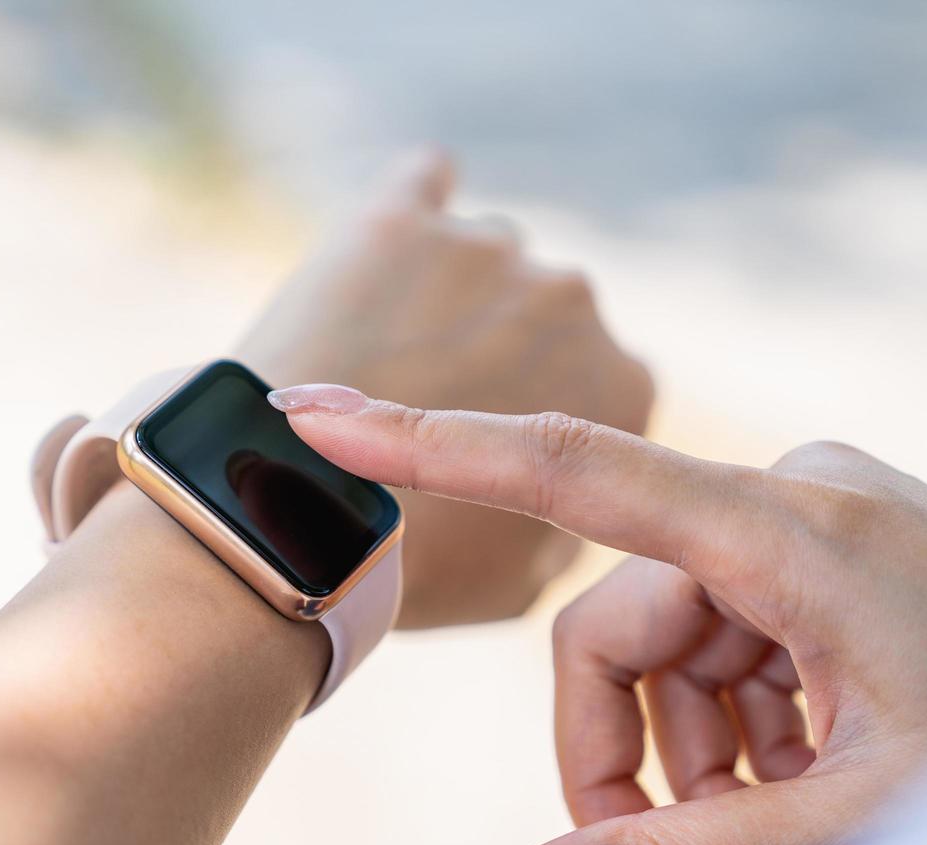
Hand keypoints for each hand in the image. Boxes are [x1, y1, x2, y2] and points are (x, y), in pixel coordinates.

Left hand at [237, 148, 651, 626]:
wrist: (302, 528)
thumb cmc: (419, 569)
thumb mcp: (525, 582)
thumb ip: (565, 521)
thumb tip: (558, 503)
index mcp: (624, 384)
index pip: (592, 379)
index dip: (536, 406)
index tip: (483, 436)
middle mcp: (572, 298)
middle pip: (533, 310)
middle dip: (491, 344)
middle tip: (420, 402)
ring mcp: (486, 249)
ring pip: (472, 259)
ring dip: (440, 294)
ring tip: (373, 358)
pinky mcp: (400, 220)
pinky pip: (421, 181)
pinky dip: (413, 204)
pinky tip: (390, 236)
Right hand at [265, 389, 926, 844]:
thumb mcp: (845, 830)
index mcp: (797, 530)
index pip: (574, 470)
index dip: (431, 447)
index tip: (317, 414)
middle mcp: (793, 494)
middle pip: (618, 625)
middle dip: (623, 751)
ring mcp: (813, 515)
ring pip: (669, 638)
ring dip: (690, 744)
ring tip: (778, 813)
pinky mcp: (828, 544)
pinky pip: (725, 630)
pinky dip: (734, 716)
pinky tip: (800, 768)